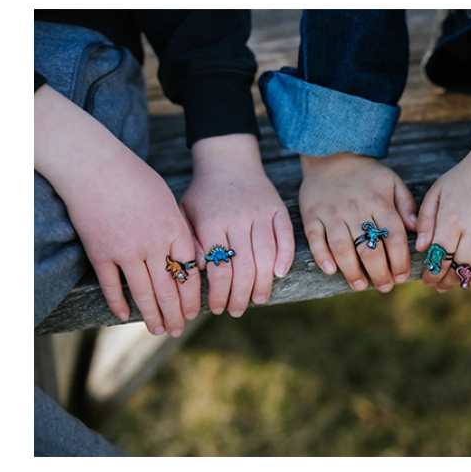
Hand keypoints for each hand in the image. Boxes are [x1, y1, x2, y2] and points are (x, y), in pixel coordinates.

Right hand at [34, 85, 199, 336]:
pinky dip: (118, 302)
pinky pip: (111, 285)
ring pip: (142, 293)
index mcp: (175, 230)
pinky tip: (124, 315)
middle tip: (178, 330)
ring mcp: (125, 251)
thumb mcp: (167, 201)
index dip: (193, 297)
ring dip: (152, 315)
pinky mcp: (100, 253)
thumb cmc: (135, 178)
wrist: (94, 165)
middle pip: (169, 289)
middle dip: (175, 314)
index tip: (195, 312)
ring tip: (158, 331)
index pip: (190, 274)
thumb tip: (187, 258)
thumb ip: (178, 231)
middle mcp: (153, 244)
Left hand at [180, 134, 293, 316]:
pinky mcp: (277, 208)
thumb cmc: (203, 195)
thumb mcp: (185, 215)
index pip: (218, 268)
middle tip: (237, 310)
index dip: (219, 293)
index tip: (217, 307)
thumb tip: (198, 272)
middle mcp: (237, 218)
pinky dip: (285, 257)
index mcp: (211, 223)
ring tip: (258, 299)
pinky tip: (279, 274)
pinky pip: (285, 236)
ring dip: (263, 282)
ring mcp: (260, 213)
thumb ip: (190, 243)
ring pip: (266, 256)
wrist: (228, 161)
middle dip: (241, 295)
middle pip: (244, 267)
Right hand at [299, 153, 416, 292]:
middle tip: (384, 286)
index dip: (399, 261)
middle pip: (369, 248)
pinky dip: (323, 257)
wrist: (331, 154)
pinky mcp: (312, 215)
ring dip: (352, 271)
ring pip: (342, 248)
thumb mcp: (392, 182)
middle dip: (379, 273)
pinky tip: (332, 270)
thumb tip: (417, 231)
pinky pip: (316, 240)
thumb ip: (406, 206)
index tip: (401, 276)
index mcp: (379, 202)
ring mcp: (332, 212)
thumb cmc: (367, 174)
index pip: (393, 237)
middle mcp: (356, 208)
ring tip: (360, 285)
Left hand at [416, 129, 470, 290]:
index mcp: (453, 219)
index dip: (433, 274)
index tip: (430, 281)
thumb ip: (426, 220)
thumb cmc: (465, 178)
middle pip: (461, 267)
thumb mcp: (438, 192)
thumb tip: (422, 248)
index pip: (440, 257)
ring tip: (465, 280)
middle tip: (444, 286)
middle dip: (450, 281)